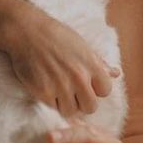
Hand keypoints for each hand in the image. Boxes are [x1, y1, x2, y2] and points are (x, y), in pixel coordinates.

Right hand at [1, 3, 119, 116]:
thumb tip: (116, 74)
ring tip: (59, 92)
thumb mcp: (82, 45)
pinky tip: (47, 90)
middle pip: (91, 107)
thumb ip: (99, 63)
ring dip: (66, 105)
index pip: (105, 91)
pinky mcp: (43, 92)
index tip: (88, 85)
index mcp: (92, 65)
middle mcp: (79, 77)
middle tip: (74, 94)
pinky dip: (51, 103)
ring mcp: (61, 86)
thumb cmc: (56, 35)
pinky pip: (53, 108)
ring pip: (71, 111)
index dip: (97, 90)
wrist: (26, 30)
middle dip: (83, 102)